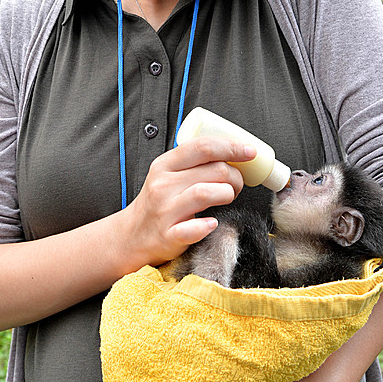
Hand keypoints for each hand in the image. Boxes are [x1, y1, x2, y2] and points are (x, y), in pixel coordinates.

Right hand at [124, 137, 254, 266]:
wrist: (132, 235)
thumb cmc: (160, 201)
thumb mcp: (169, 174)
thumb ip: (195, 162)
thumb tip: (234, 153)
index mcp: (165, 164)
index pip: (203, 147)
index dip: (232, 147)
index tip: (250, 151)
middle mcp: (163, 184)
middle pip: (214, 170)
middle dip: (235, 176)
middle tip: (236, 184)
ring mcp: (165, 210)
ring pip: (208, 193)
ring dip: (227, 194)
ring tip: (227, 198)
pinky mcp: (169, 234)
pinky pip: (195, 229)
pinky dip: (208, 225)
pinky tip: (211, 223)